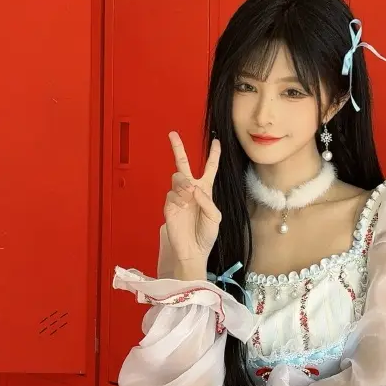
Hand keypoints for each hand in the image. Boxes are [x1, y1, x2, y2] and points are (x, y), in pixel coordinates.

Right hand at [164, 132, 221, 268]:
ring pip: (177, 178)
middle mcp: (191, 190)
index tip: (216, 141)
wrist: (193, 250)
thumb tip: (193, 189)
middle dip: (178, 149)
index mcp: (205, 190)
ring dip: (184, 183)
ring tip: (189, 192)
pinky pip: (171, 194)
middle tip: (172, 134)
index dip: (213, 155)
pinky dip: (178, 198)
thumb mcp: (215, 217)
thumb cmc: (206, 235)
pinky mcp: (169, 206)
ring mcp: (179, 197)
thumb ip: (207, 201)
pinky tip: (183, 205)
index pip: (209, 168)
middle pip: (184, 164)